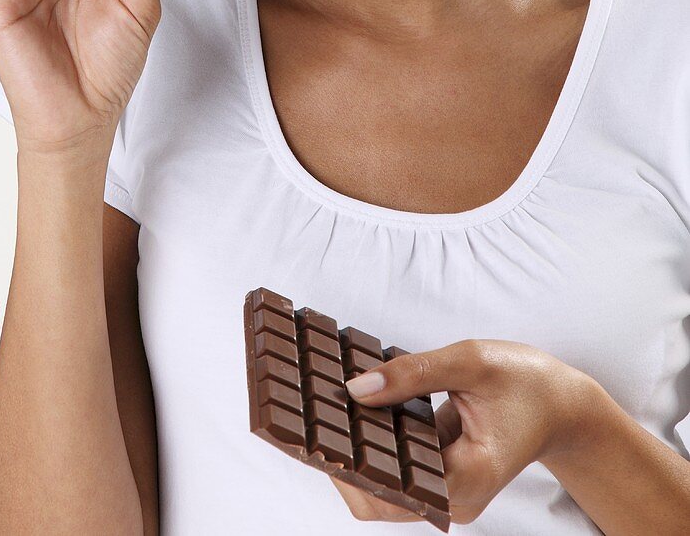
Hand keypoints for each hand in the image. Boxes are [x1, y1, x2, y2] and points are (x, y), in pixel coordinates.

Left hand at [330, 339, 592, 524]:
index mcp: (468, 479)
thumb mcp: (471, 362)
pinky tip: (348, 411)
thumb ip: (412, 373)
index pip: (391, 489)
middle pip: (376, 500)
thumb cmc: (525, 381)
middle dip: (337, 463)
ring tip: (317, 411)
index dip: (348, 467)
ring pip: (379, 490)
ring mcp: (444, 493)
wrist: (561, 405)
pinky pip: (392, 471)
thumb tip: (354, 388)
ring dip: (348, 455)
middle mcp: (453, 499)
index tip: (313, 434)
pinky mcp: (435, 478)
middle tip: (302, 415)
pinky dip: (368, 446)